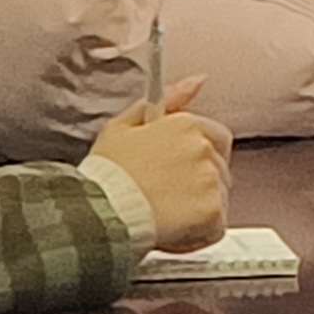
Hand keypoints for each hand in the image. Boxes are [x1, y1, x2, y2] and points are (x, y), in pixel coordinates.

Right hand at [91, 78, 233, 250]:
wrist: (96, 214)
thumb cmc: (104, 176)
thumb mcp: (123, 127)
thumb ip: (166, 99)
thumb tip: (197, 80)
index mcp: (186, 125)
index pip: (215, 137)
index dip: (197, 158)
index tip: (180, 173)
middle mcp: (204, 149)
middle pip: (218, 168)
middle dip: (197, 184)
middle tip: (164, 197)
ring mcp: (210, 181)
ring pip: (217, 197)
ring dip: (197, 208)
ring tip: (162, 214)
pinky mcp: (211, 212)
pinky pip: (215, 226)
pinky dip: (197, 233)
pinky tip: (170, 232)